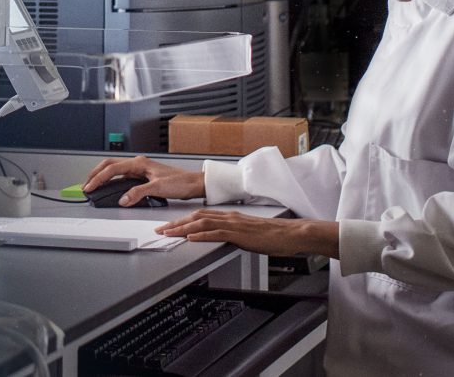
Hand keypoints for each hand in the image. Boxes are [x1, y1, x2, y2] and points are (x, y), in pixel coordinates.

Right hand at [82, 155, 203, 205]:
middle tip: (86, 185)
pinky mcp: (143, 176)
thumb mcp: (157, 188)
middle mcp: (138, 163)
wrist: (193, 184)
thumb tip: (122, 199)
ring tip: (94, 186)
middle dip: (96, 174)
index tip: (89, 187)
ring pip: (116, 170)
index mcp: (139, 163)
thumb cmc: (180, 182)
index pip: (112, 169)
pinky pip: (123, 177)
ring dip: (103, 177)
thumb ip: (137, 193)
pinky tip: (111, 188)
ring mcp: (140, 169)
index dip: (98, 178)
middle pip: (110, 165)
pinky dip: (113, 181)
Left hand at [157, 210, 338, 257]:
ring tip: (169, 233)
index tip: (169, 225)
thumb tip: (221, 239)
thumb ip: (234, 234)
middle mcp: (230, 217)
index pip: (201, 215)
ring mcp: (235, 225)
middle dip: (176, 223)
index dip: (183, 219)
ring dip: (183, 228)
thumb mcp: (249, 234)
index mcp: (232, 217)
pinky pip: (217, 233)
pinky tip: (191, 238)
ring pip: (203, 223)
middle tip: (161, 229)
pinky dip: (202, 235)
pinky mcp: (241, 234)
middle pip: (197, 216)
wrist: (292, 234)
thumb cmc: (275, 235)